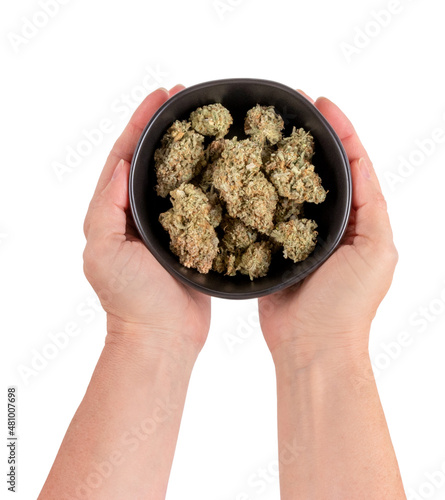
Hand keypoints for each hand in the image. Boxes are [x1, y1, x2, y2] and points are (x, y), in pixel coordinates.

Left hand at [83, 86, 209, 353]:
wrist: (162, 337)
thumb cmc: (131, 299)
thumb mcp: (104, 252)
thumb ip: (106, 207)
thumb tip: (121, 165)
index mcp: (116, 212)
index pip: (125, 157)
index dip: (140, 124)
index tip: (160, 96)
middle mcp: (140, 214)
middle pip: (153, 161)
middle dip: (166, 128)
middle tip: (186, 98)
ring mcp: (170, 225)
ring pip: (180, 178)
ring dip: (191, 149)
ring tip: (208, 123)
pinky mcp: (194, 238)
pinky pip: (203, 202)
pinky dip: (212, 181)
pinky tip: (226, 164)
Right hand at [259, 95, 397, 361]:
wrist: (311, 344)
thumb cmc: (347, 303)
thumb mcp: (377, 251)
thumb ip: (371, 207)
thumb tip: (361, 164)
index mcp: (360, 219)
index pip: (353, 164)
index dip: (340, 131)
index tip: (321, 103)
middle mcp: (330, 222)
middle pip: (320, 170)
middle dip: (309, 138)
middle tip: (290, 107)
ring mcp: (299, 233)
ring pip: (290, 187)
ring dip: (281, 160)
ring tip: (265, 131)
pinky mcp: (273, 247)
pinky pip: (265, 213)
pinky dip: (258, 192)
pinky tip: (245, 172)